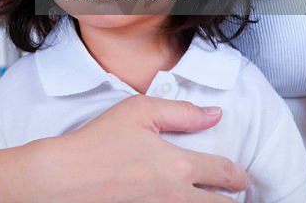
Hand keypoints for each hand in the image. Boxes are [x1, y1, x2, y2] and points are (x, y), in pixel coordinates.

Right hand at [0, 95, 247, 201]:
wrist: (65, 176)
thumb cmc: (98, 142)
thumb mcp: (138, 111)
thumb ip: (181, 111)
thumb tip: (215, 114)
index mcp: (179, 167)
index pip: (228, 174)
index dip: (240, 175)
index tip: (240, 176)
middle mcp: (177, 197)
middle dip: (233, 199)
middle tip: (231, 194)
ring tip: (207, 198)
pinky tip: (177, 200)